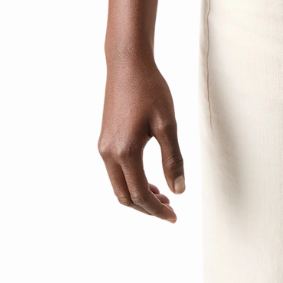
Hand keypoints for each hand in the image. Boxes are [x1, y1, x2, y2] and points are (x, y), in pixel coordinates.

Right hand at [98, 60, 184, 221]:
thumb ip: (173, 159)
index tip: (174, 217)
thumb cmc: (150, 90)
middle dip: (146, 208)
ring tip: (162, 195)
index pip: (140, 194)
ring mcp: (104, 147)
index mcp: (125, 151)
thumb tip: (179, 190)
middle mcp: (109, 153)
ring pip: (118, 185)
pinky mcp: (105, 140)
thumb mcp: (167, 125)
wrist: (128, 65)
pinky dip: (130, 181)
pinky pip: (115, 172)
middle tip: (169, 210)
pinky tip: (148, 177)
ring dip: (138, 196)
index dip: (157, 210)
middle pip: (125, 196)